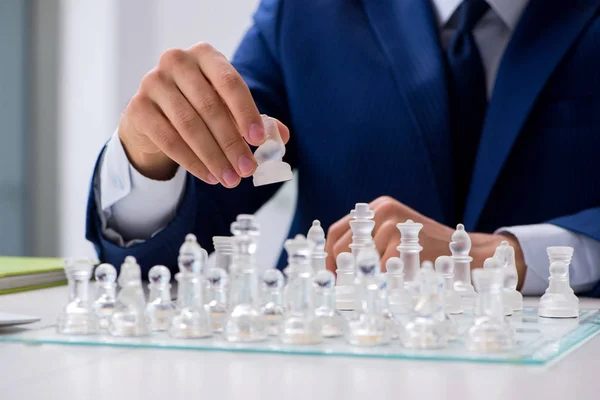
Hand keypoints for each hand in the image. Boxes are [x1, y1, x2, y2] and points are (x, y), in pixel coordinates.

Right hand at [118, 42, 289, 185]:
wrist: (154, 116)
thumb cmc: (199, 107)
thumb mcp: (228, 109)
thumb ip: (256, 120)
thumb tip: (281, 137)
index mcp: (205, 55)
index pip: (230, 82)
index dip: (246, 112)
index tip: (260, 140)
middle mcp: (176, 62)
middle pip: (209, 107)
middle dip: (231, 143)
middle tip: (248, 170)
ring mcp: (152, 83)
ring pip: (188, 126)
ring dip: (213, 157)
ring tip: (231, 180)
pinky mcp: (137, 108)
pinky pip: (168, 140)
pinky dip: (192, 162)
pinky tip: (209, 176)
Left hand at [325, 196, 525, 287]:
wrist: (467, 253)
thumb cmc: (425, 250)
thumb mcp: (394, 235)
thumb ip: (368, 242)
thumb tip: (333, 265)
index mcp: (376, 208)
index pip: (337, 231)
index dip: (326, 255)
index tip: (325, 275)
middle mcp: (381, 211)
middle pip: (342, 246)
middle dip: (338, 271)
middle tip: (339, 289)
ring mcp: (392, 224)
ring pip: (361, 261)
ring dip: (362, 279)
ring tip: (370, 289)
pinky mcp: (403, 242)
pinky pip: (380, 270)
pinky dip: (382, 282)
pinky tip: (391, 286)